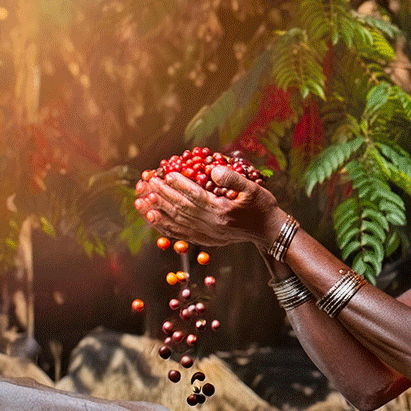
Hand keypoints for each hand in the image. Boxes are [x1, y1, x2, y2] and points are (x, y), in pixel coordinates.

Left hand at [134, 166, 281, 248]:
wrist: (269, 232)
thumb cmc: (262, 207)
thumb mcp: (254, 188)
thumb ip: (233, 179)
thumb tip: (213, 170)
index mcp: (223, 212)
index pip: (196, 197)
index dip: (179, 185)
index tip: (165, 174)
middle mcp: (213, 226)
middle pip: (182, 209)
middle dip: (162, 196)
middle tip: (147, 182)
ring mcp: (208, 235)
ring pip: (177, 222)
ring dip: (157, 212)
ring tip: (141, 201)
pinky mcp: (205, 240)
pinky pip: (180, 234)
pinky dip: (165, 227)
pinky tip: (152, 218)